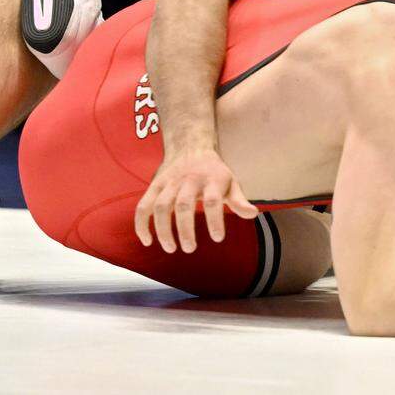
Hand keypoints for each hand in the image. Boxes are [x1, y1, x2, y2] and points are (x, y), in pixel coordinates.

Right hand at [133, 149, 258, 252]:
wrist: (189, 146)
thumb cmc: (213, 171)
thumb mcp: (230, 182)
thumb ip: (239, 200)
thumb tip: (252, 214)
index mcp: (211, 178)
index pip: (213, 200)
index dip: (215, 220)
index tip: (217, 238)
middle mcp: (189, 179)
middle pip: (183, 204)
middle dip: (185, 228)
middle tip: (190, 249)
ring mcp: (169, 182)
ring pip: (161, 205)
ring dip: (163, 229)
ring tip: (171, 248)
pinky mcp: (154, 185)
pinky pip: (143, 205)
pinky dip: (142, 224)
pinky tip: (147, 241)